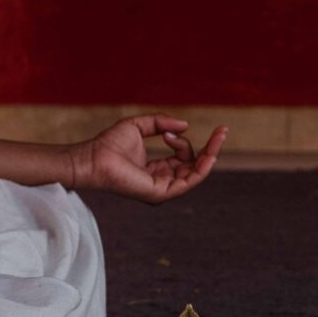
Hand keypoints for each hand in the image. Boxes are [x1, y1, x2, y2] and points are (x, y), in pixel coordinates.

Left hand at [70, 115, 227, 203]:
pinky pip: (189, 182)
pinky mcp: (160, 192)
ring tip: (219, 136)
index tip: (171, 132)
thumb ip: (161, 123)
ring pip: (196, 173)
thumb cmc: (109, 144)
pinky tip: (210, 154)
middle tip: (223, 130)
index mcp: (156, 169)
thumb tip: (185, 126)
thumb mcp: (139, 126)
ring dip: (211, 155)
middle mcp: (161, 180)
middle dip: (211, 149)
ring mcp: (161, 188)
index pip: (183, 158)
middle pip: (194, 167)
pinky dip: (202, 168)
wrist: (94, 157)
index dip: (184, 142)